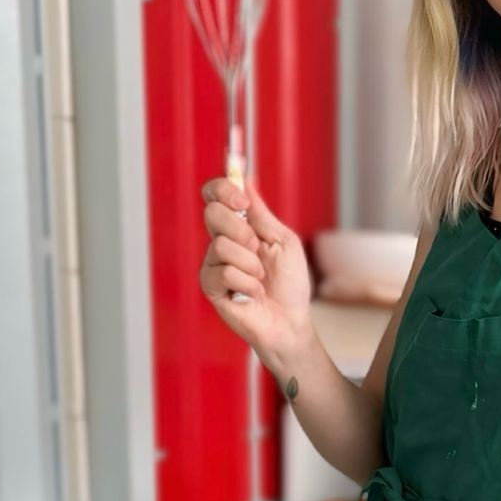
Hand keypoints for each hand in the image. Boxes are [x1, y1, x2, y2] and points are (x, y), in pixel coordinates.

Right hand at [199, 175, 313, 360]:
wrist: (290, 321)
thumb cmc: (290, 284)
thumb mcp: (282, 240)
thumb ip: (262, 213)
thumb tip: (246, 179)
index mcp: (237, 226)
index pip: (214, 195)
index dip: (223, 189)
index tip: (242, 202)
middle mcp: (220, 242)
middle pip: (212, 213)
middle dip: (242, 230)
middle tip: (258, 249)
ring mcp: (212, 264)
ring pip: (221, 245)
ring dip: (251, 264)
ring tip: (260, 279)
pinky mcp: (210, 286)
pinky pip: (224, 272)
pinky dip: (248, 283)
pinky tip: (253, 294)